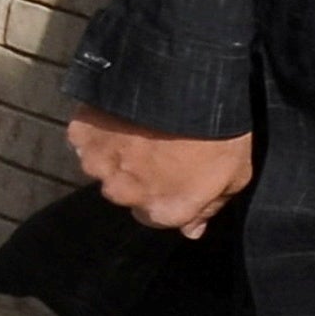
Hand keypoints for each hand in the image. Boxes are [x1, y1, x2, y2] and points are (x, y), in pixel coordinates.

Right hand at [70, 109, 259, 236]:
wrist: (185, 84)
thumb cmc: (218, 132)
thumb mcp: (234, 175)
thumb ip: (209, 207)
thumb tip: (191, 231)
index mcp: (162, 210)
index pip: (151, 216)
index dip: (162, 193)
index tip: (171, 172)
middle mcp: (125, 195)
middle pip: (123, 192)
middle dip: (135, 175)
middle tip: (155, 146)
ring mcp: (98, 165)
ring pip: (101, 166)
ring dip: (114, 153)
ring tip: (136, 128)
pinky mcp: (81, 135)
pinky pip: (84, 139)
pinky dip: (96, 130)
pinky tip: (117, 116)